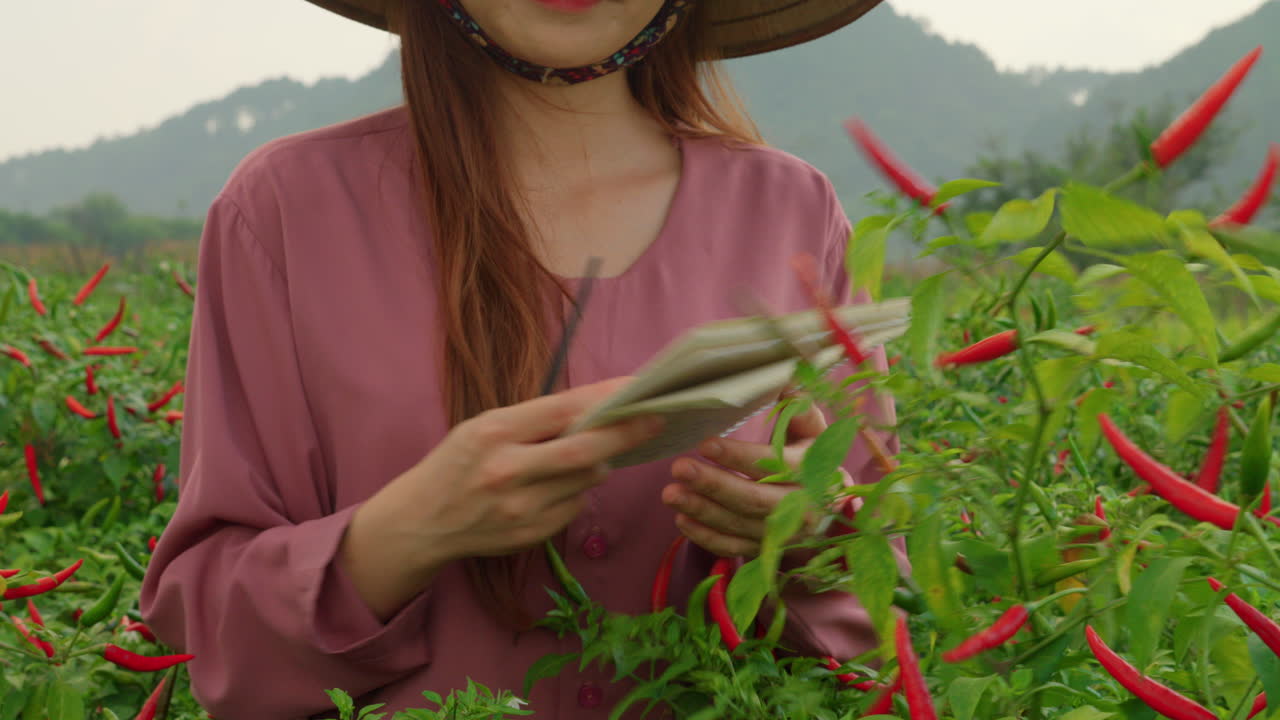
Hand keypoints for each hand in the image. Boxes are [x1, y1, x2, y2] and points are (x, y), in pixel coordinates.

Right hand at [342, 377, 664, 618]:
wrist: (421, 521)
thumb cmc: (457, 463)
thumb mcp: (483, 427)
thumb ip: (536, 421)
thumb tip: (598, 409)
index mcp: (493, 433)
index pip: (562, 411)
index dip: (605, 399)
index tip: (638, 388)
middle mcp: (507, 471)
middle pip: (584, 451)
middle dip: (627, 434)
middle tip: (657, 419)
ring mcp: (520, 508)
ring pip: (585, 480)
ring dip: (600, 463)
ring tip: (597, 451)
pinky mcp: (530, 536)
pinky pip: (574, 507)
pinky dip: (578, 491)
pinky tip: (561, 485)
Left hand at [661, 401, 844, 557]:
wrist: (828, 501)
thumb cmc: (810, 453)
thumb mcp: (809, 426)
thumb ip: (795, 403)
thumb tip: (783, 374)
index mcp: (812, 470)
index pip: (773, 464)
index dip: (738, 456)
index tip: (705, 443)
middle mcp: (802, 508)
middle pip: (753, 500)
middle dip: (713, 484)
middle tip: (677, 467)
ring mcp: (784, 534)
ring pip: (739, 525)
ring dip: (702, 510)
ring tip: (670, 492)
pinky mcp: (766, 549)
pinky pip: (734, 548)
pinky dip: (706, 537)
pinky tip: (681, 518)